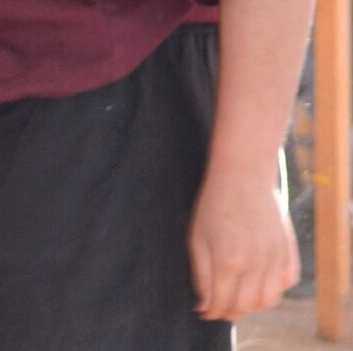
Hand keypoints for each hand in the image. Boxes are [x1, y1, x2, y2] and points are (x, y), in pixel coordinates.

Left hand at [189, 160, 297, 320]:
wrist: (243, 173)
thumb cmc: (214, 203)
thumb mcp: (197, 236)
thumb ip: (201, 274)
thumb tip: (204, 305)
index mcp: (228, 262)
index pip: (222, 303)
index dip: (211, 312)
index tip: (204, 310)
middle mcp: (255, 265)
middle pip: (246, 307)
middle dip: (230, 311)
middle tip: (219, 305)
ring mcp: (275, 258)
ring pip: (269, 301)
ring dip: (253, 305)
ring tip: (239, 296)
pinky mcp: (288, 250)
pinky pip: (287, 282)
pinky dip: (275, 289)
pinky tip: (260, 281)